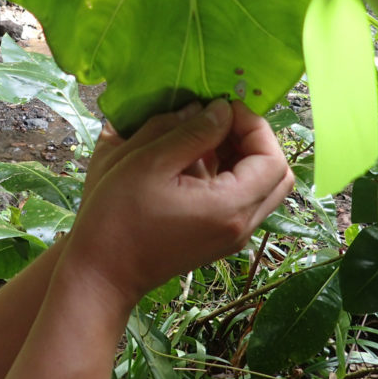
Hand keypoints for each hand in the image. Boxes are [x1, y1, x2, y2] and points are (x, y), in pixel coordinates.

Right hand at [62, 99, 293, 310]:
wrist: (102, 272)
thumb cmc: (117, 216)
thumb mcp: (149, 162)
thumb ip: (191, 132)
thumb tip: (220, 110)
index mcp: (231, 207)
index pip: (272, 158)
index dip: (253, 124)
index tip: (221, 106)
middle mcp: (242, 226)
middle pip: (276, 174)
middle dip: (253, 139)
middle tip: (218, 120)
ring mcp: (232, 236)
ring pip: (261, 187)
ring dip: (241, 155)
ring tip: (202, 135)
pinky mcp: (218, 238)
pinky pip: (241, 200)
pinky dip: (229, 174)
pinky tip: (193, 159)